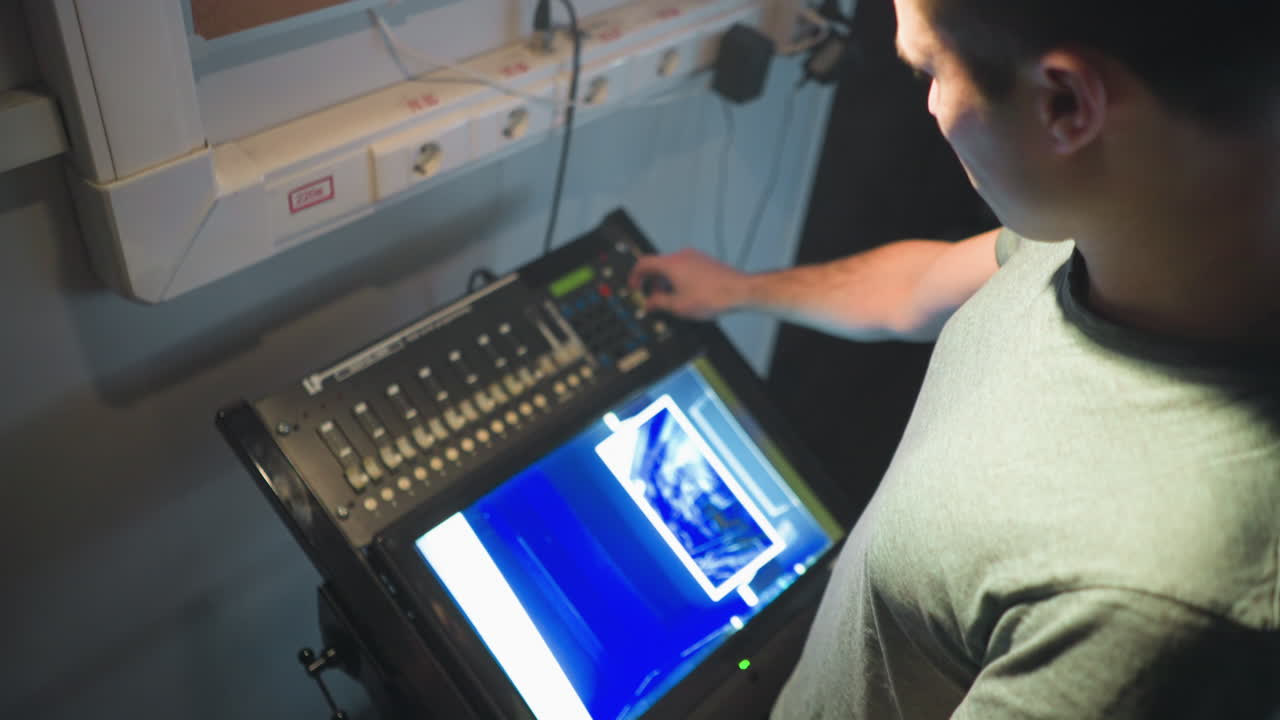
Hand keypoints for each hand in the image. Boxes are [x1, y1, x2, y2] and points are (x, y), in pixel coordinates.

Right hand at [628, 249, 750, 320]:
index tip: (634, 286)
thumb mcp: (678, 306)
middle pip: (658, 265)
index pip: (643, 263)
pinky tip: (685, 294)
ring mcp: (695, 257)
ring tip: (670, 300)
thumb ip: (658, 303)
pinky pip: (684, 268)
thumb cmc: (714, 296)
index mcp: (671, 264)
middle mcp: (682, 256)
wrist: (740, 291)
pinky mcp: (705, 262)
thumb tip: (649, 303)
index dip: (634, 276)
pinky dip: (678, 279)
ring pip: (672, 267)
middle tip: (651, 298)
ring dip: (666, 282)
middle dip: (652, 283)